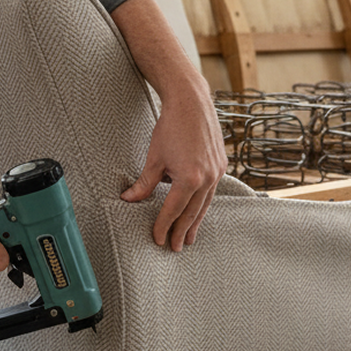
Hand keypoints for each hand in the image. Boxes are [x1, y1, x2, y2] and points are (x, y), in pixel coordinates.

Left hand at [120, 81, 226, 250]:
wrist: (192, 102)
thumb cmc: (171, 127)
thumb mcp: (154, 158)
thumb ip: (144, 183)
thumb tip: (129, 199)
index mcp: (190, 178)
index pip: (173, 210)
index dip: (164, 227)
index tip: (158, 240)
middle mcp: (207, 178)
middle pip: (192, 213)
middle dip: (182, 231)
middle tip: (176, 248)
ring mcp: (217, 172)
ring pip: (205, 204)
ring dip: (196, 222)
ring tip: (189, 237)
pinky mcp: (221, 165)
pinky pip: (212, 191)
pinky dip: (203, 204)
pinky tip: (198, 212)